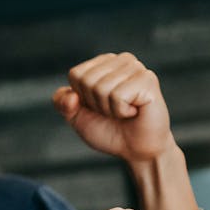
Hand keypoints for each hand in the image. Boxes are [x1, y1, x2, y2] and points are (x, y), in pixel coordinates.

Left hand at [53, 52, 175, 162]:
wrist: (135, 149)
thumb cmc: (108, 129)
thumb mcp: (75, 116)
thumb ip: (62, 102)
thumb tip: (71, 95)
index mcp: (103, 63)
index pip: (75, 75)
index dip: (82, 98)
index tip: (98, 106)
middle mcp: (122, 60)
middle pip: (87, 80)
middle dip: (95, 104)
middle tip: (114, 110)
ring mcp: (136, 68)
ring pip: (101, 87)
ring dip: (109, 108)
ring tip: (125, 111)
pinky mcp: (148, 79)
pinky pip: (117, 95)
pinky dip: (121, 110)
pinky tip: (135, 111)